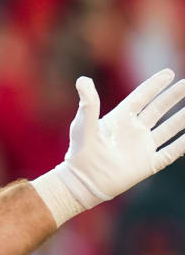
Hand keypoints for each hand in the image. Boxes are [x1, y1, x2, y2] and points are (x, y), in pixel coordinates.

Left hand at [33, 68, 184, 225]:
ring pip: (169, 128)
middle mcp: (134, 131)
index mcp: (120, 119)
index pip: (141, 98)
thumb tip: (82, 79)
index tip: (169, 73)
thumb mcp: (84, 125)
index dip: (154, 86)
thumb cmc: (80, 152)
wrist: (84, 181)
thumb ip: (88, 103)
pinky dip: (184, 143)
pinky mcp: (149, 163)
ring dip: (183, 117)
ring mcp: (143, 147)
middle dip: (173, 96)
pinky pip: (172, 151)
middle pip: (158, 109)